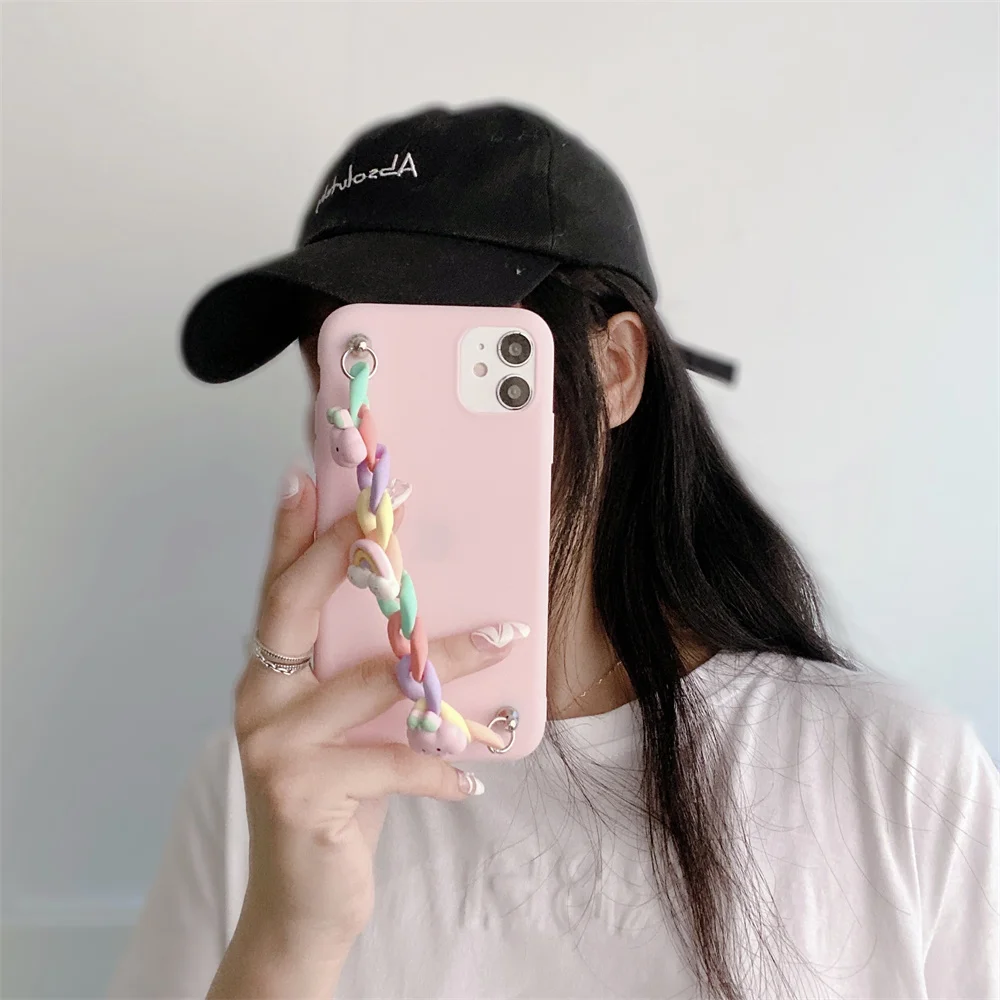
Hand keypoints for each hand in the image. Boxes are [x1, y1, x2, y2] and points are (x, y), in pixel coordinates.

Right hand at [208, 466, 514, 998]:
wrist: (305, 900)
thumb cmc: (340, 796)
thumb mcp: (350, 726)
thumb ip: (368, 674)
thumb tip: (429, 618)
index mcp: (271, 674)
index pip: (278, 586)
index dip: (293, 530)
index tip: (310, 473)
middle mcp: (261, 699)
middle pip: (297, 605)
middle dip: (343, 552)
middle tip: (387, 512)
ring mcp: (273, 746)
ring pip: (369, 680)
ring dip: (443, 659)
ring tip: (502, 638)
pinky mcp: (302, 793)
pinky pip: (391, 761)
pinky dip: (441, 763)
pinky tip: (472, 774)